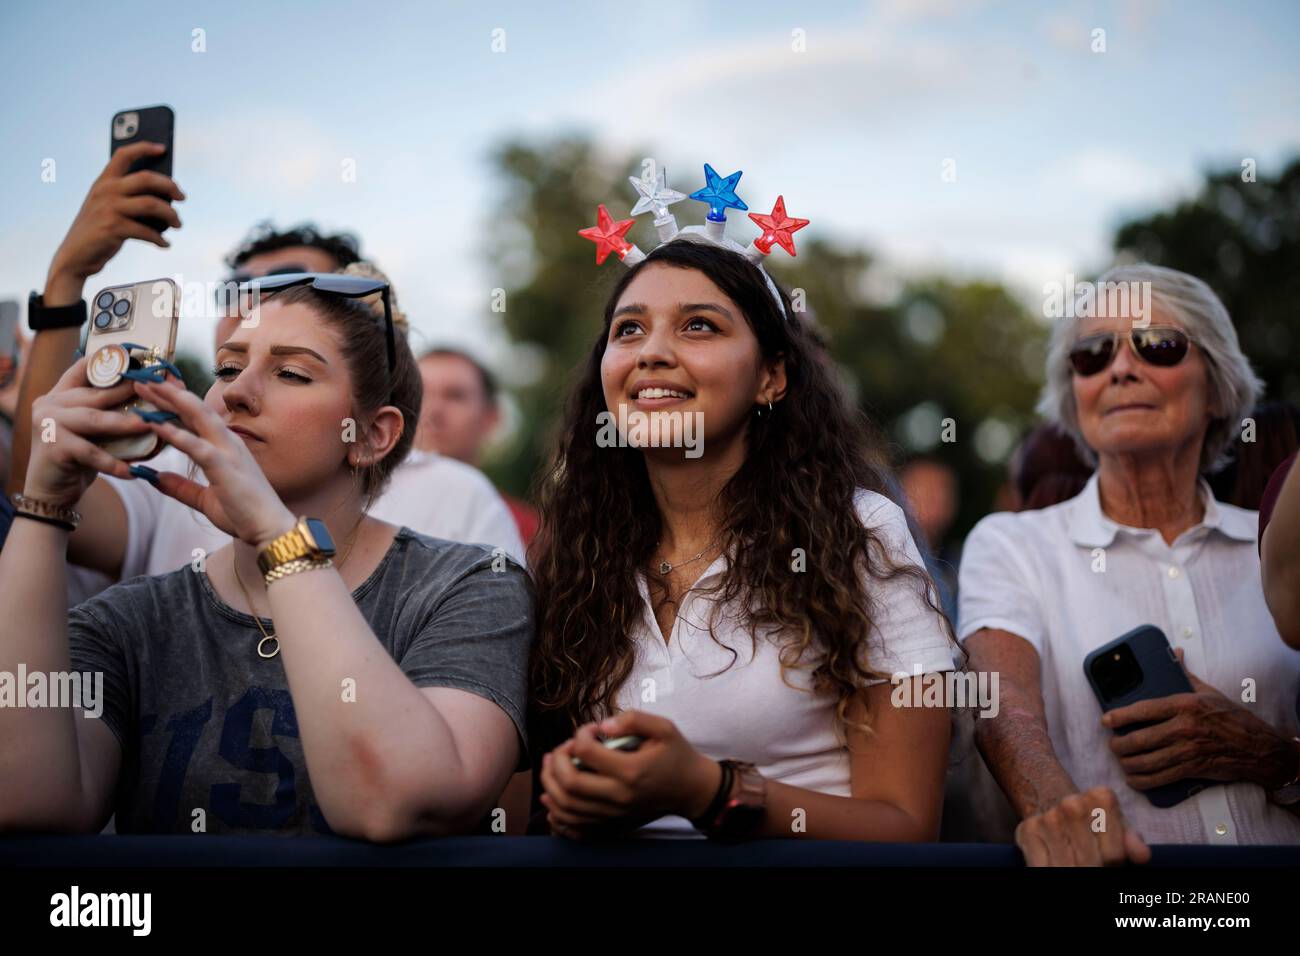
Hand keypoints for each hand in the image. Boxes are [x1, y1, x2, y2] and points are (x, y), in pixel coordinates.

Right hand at [22, 356, 153, 506]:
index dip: (113, 362)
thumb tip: (157, 403)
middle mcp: (50, 403)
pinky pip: (90, 452)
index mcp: (61, 394)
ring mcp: (48, 423)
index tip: (141, 362)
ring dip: (124, 423)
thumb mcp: (94, 431)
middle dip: (130, 392)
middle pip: (96, 393)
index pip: (85, 368)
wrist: (51, 490)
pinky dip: (112, 463)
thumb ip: (110, 413)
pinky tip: (132, 471)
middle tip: (159, 393)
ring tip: (149, 425)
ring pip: (94, 419)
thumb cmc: (79, 459)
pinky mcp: (53, 447)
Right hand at [45, 142, 184, 304]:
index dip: (144, 148)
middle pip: (147, 178)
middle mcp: (106, 191)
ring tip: (178, 224)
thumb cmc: (98, 229)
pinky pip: (147, 231)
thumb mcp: (107, 206)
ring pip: (152, 204)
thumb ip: (127, 196)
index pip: (123, 155)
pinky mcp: (113, 228)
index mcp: (103, 182)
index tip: (163, 148)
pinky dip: (160, 239)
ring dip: (171, 215)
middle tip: (182, 197)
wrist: (76, 255)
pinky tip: (165, 244)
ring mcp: (109, 209)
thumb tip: (167, 196)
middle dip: (170, 186)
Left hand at [128, 375, 293, 547]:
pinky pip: (196, 445)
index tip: (153, 389)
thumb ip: (181, 487)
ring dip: (171, 399)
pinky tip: (154, 424)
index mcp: (225, 447)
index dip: (174, 401)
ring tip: (146, 386)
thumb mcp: (204, 500)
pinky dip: (175, 433)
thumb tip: (156, 478)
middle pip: (195, 408)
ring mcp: (228, 451)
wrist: (270, 529)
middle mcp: (228, 442)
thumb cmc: (244, 514)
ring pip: (198, 416)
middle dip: (169, 392)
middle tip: (142, 378)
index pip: (196, 417)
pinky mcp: (225, 466)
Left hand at [538, 710, 721, 839]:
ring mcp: (614, 814)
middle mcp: (619, 796)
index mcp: (631, 770)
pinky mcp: (612, 824)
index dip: (579, 735)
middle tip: (562, 749)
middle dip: (556, 761)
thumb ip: (633, 719)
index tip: (589, 730)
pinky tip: (552, 799)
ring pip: (566, 807)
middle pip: (569, 783)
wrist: (691, 790)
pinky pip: (575, 827)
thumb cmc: (676, 755)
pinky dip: (557, 814)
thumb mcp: (664, 727)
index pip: (585, 752)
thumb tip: (602, 726)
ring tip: (550, 767)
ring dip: (550, 785)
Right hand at [1014, 786, 1150, 866]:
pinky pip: (1043, 868)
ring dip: (1072, 871)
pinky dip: (1051, 871)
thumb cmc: (1092, 824)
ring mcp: (1048, 818)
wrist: (1053, 806)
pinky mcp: (1027, 831)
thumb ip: (1131, 840)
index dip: (1114, 864)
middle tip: (1091, 863)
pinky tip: (1057, 863)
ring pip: (1067, 868)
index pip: (1115, 854)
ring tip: (1075, 862)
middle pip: (1091, 862)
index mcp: (1101, 798)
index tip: (1109, 859)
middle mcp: (1072, 804)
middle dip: (1093, 869)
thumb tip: (1141, 855)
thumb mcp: (1117, 828)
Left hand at [1104, 649, 1296, 790]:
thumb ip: (1185, 674)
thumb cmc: (1230, 717)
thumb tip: (1174, 651)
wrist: (1257, 747)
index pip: (1143, 709)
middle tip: (1112, 744)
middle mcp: (1183, 728)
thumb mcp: (1208, 692)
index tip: (1106, 719)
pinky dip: (1142, 781)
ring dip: (1127, 763)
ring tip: (1121, 760)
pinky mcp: (1192, 769)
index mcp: (1184, 705)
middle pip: (1139, 739)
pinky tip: (1134, 778)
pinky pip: (1160, 778)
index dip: (1120, 716)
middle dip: (1118, 744)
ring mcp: (1187, 751)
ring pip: (1146, 761)